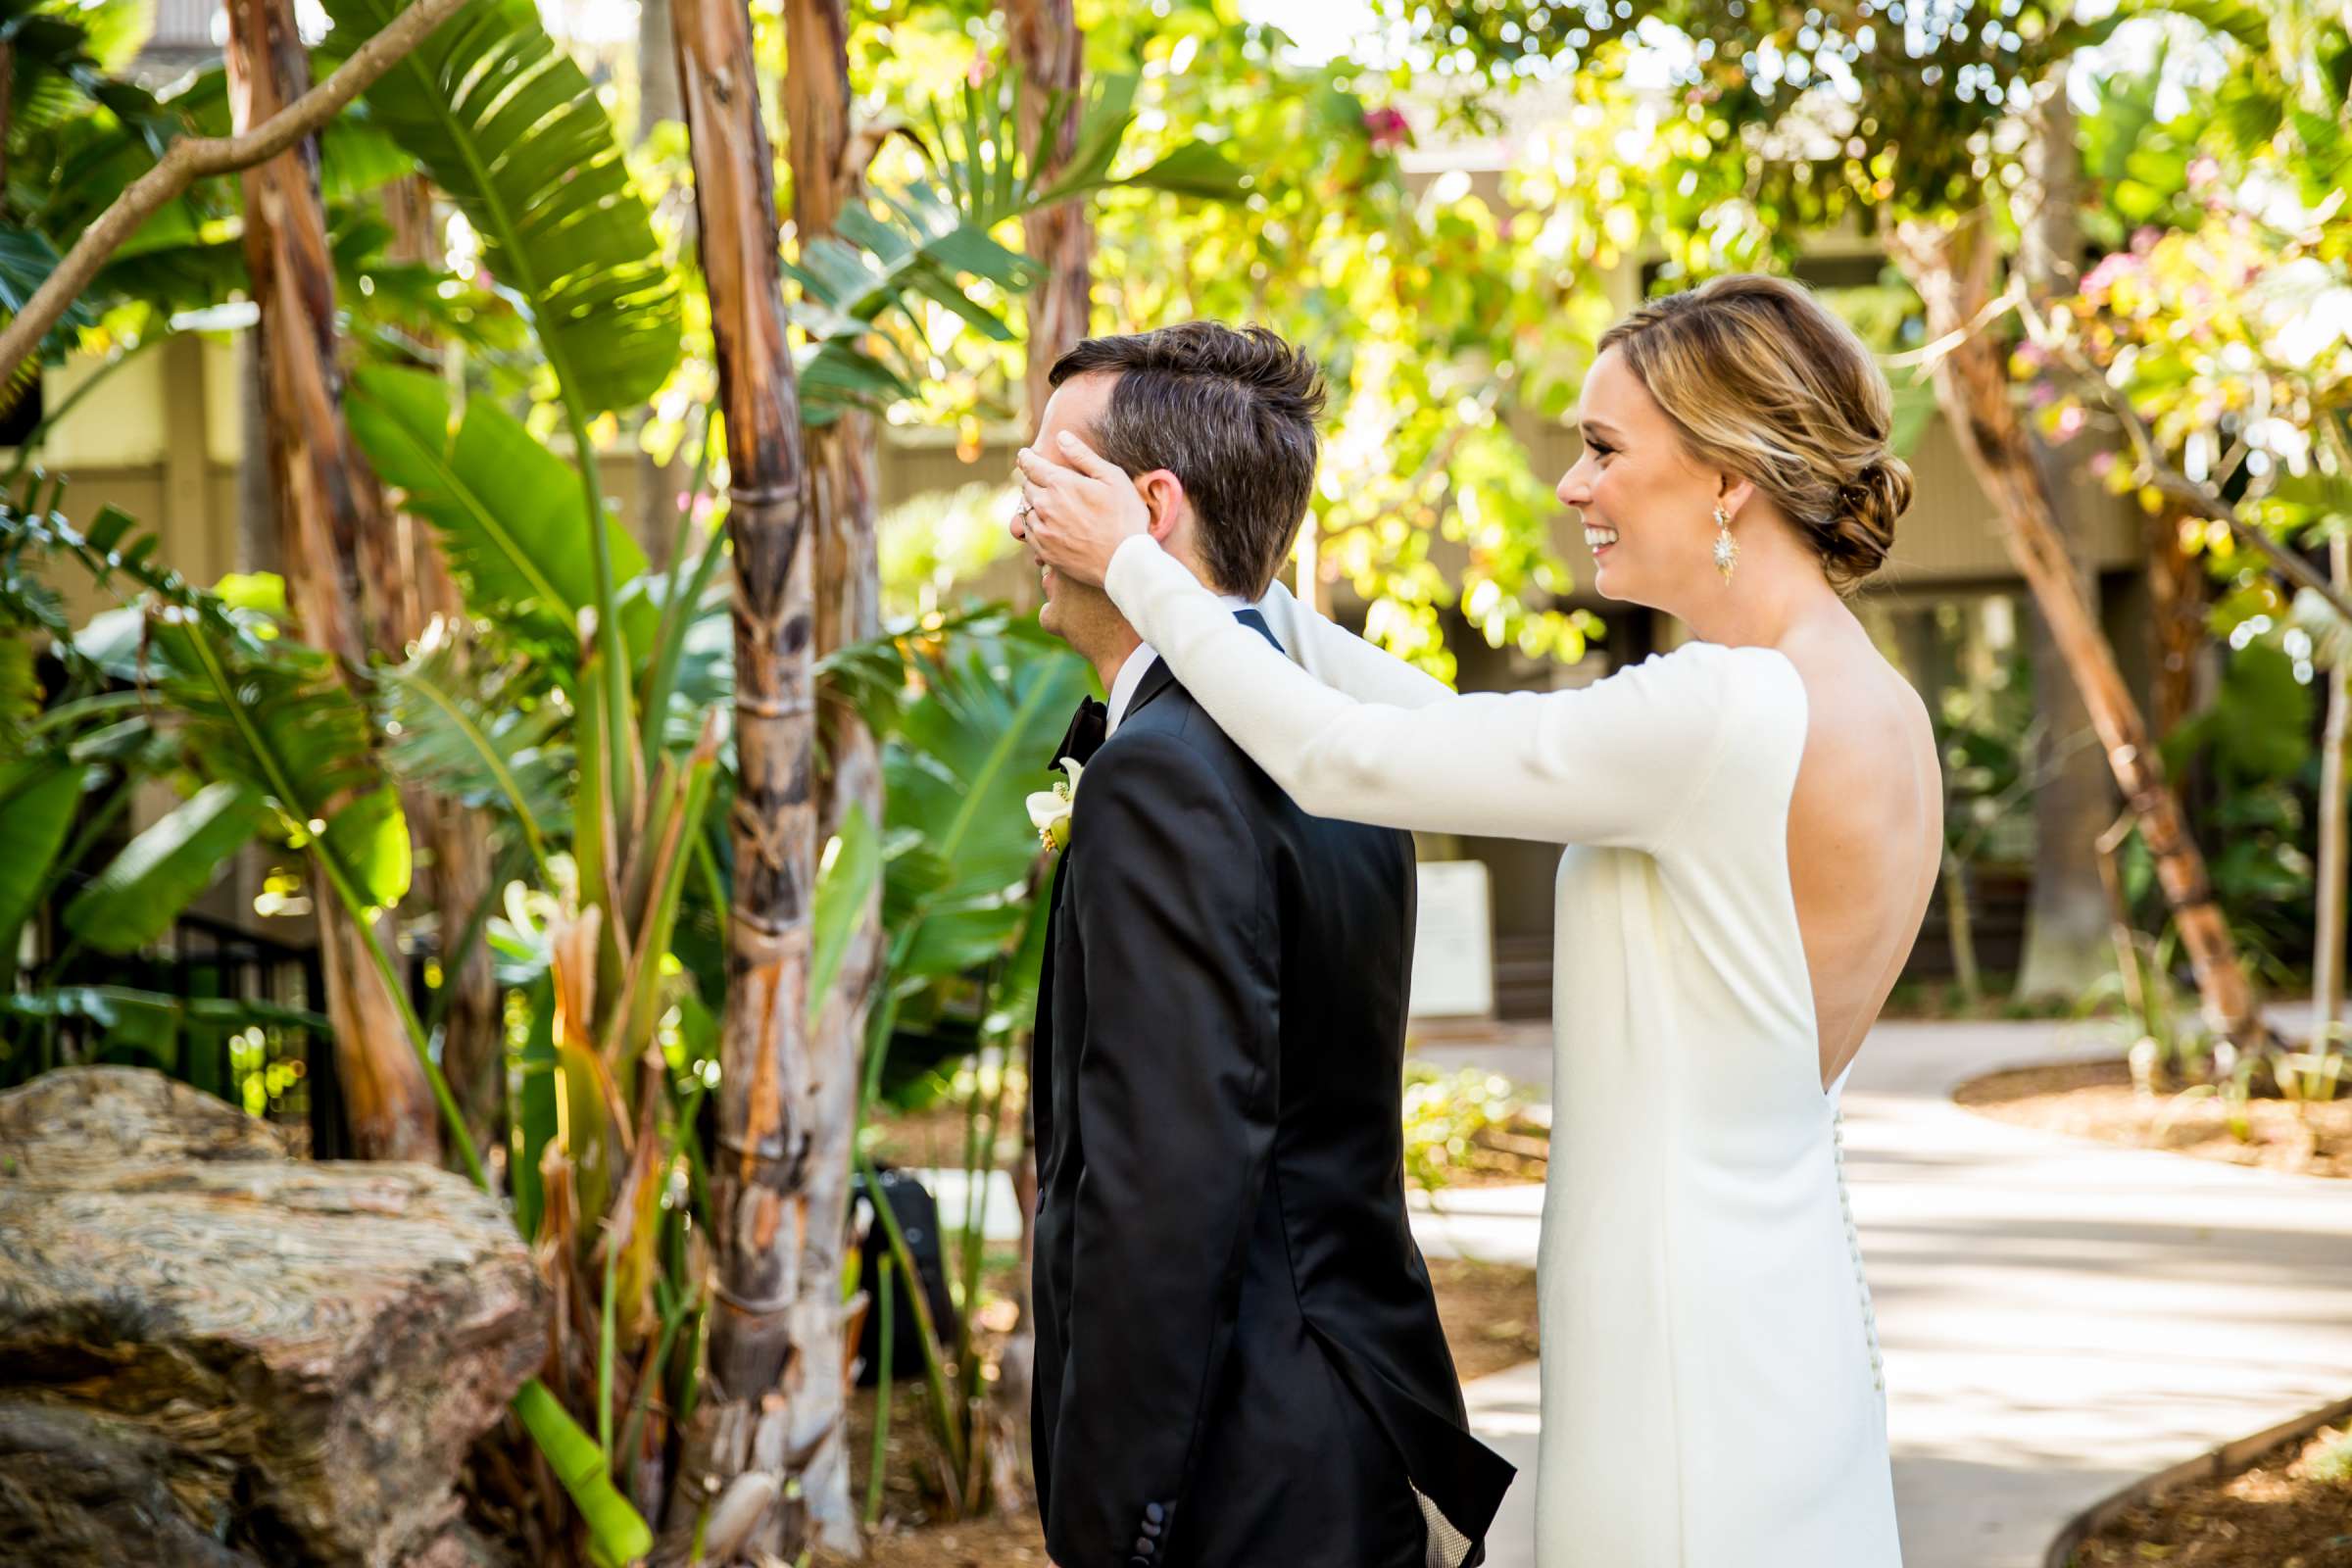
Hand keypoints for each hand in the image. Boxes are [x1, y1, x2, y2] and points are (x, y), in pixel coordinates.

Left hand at [1012, 430, 1153, 588]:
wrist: (1124, 562)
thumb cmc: (1124, 517)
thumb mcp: (1112, 478)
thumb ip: (1083, 456)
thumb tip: (1061, 436)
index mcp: (1060, 484)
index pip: (1031, 465)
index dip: (1026, 458)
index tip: (1024, 455)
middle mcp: (1045, 506)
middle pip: (1027, 487)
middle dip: (1033, 481)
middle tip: (1042, 481)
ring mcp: (1043, 530)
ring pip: (1026, 511)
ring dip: (1033, 505)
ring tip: (1047, 505)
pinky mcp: (1044, 551)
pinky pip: (1029, 533)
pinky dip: (1034, 526)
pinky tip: (1048, 526)